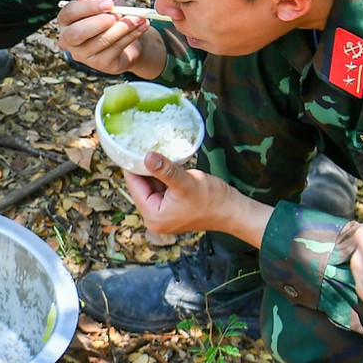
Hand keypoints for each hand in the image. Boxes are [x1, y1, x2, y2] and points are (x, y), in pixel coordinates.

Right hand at [56, 0, 165, 76]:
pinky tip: (142, 26)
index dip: (88, 6)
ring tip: (138, 17)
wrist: (131, 38)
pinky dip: (132, 35)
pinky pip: (116, 49)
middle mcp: (69, 41)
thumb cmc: (113, 16)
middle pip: (77, 33)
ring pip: (101, 41)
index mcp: (66, 21)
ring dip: (122, 27)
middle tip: (117, 14)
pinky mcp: (101, 65)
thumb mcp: (105, 2)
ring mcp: (84, 55)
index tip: (109, 3)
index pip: (69, 13)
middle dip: (98, 23)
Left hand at [122, 152, 271, 246]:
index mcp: (153, 216)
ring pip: (152, 186)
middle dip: (143, 168)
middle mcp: (155, 218)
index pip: (134, 186)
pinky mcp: (172, 208)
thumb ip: (165, 170)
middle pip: (141, 186)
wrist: (233, 211)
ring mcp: (164, 214)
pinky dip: (163, 176)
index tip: (128, 146)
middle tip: (139, 144)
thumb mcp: (186, 182)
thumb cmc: (212, 200)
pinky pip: (162, 188)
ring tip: (152, 149)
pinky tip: (165, 162)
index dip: (132, 166)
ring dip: (154, 171)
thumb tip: (146, 157)